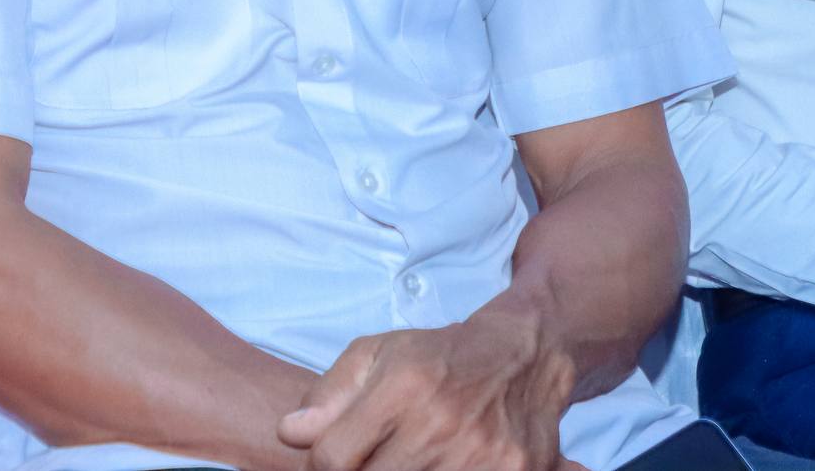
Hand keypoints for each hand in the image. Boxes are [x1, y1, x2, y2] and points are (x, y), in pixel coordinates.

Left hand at [276, 315, 576, 470]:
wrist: (524, 356)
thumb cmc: (439, 357)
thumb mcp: (376, 355)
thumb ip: (329, 395)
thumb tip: (291, 434)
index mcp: (402, 387)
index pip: (332, 457)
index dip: (321, 464)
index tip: (332, 458)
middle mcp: (441, 422)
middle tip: (369, 458)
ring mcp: (481, 455)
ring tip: (403, 460)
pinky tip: (436, 466)